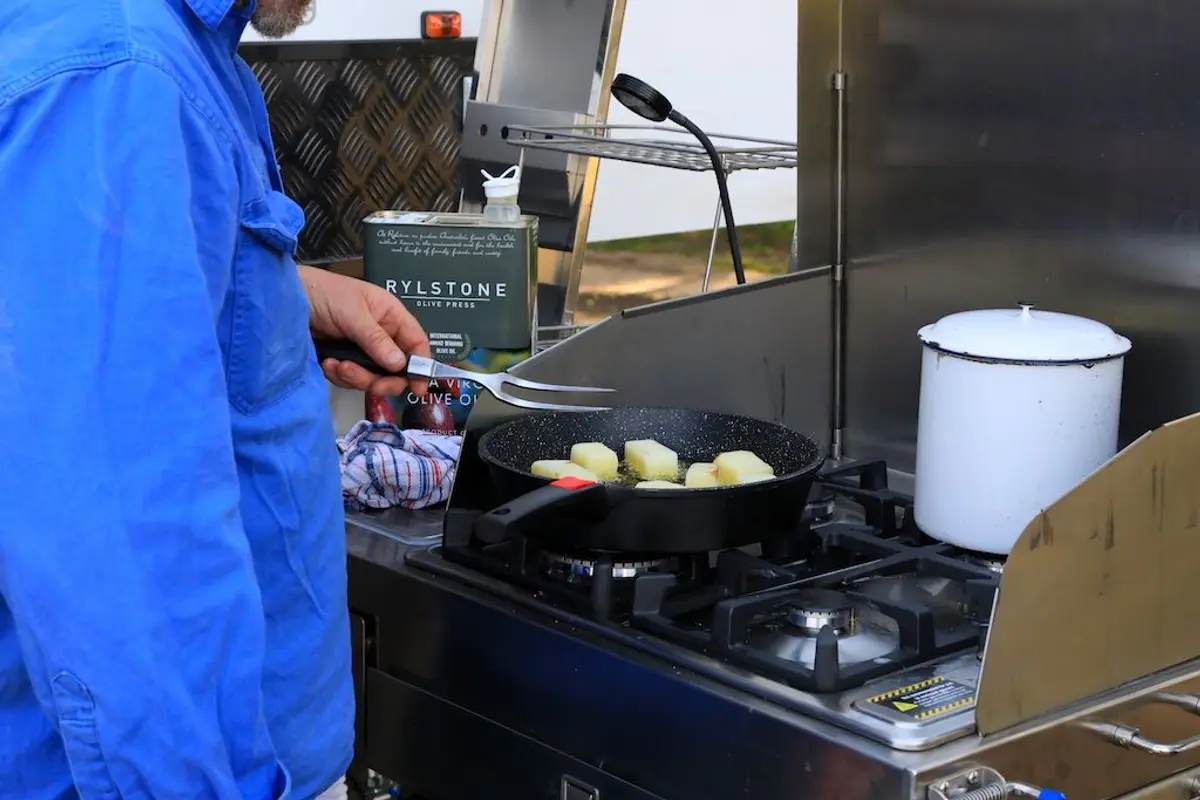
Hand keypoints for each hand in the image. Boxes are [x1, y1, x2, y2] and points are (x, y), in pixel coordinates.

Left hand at [299, 266, 429, 395]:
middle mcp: (380, 335)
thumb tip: (399, 364)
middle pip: (396, 369)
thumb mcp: (353, 314)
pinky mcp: (343, 361)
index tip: (418, 387)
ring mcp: (361, 350)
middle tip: (371, 384)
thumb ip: (376, 340)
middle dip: (382, 379)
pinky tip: (327, 363)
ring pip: (373, 378)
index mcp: (390, 316)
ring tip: (337, 365)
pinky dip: (340, 376)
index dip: (421, 365)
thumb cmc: (323, 293)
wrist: (283, 300)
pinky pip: (351, 379)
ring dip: (356, 377)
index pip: (415, 342)